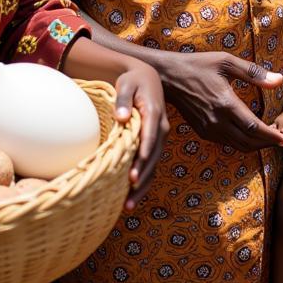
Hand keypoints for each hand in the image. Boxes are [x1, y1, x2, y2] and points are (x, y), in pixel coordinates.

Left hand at [113, 59, 168, 209]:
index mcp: (154, 114)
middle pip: (153, 157)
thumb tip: (121, 118)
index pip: (149, 140)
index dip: (141, 159)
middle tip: (128, 198)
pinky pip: (152, 163)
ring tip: (129, 206)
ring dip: (143, 185)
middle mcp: (161, 127)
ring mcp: (160, 136)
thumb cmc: (132, 80)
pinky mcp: (156, 141)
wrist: (146, 76)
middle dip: (142, 178)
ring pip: (154, 164)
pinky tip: (132, 196)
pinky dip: (144, 180)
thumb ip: (122, 100)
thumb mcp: (126, 84)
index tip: (132, 177)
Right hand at [161, 51, 282, 151]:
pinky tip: (249, 134)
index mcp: (225, 103)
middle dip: (267, 143)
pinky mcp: (202, 131)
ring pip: (237, 145)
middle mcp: (217, 121)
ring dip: (255, 145)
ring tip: (269, 139)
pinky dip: (241, 142)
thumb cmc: (198, 65)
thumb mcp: (226, 62)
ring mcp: (208, 128)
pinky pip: (226, 142)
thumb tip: (279, 80)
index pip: (254, 127)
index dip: (272, 136)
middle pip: (248, 141)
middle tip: (281, 140)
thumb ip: (254, 73)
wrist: (168, 77)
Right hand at [275, 105, 282, 151]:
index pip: (281, 140)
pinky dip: (271, 135)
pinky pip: (270, 130)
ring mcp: (274, 123)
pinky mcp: (273, 123)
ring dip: (274, 139)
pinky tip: (273, 139)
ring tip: (278, 142)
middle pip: (275, 137)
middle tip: (282, 145)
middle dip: (278, 142)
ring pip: (271, 134)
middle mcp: (278, 125)